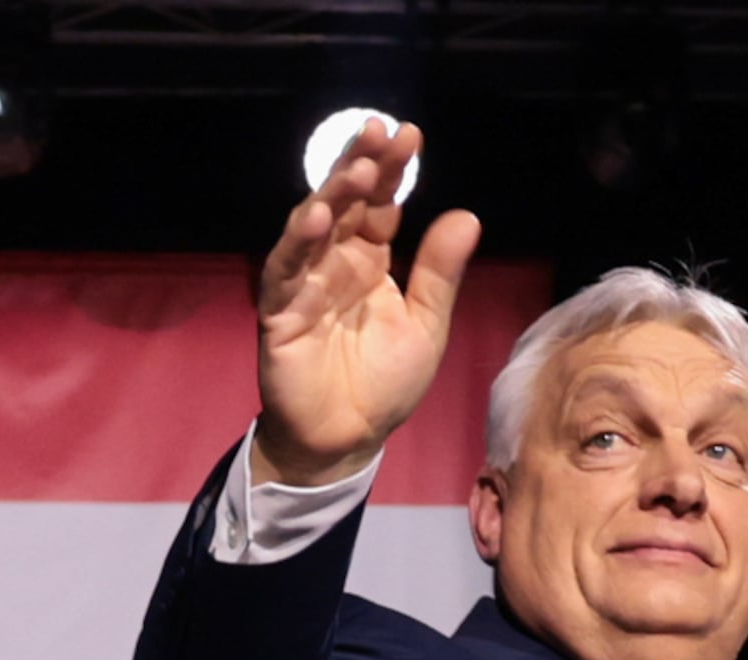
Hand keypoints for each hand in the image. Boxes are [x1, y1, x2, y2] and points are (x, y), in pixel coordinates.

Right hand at [253, 119, 482, 487]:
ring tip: (356, 171)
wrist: (348, 439)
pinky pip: (286, 269)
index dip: (392, 171)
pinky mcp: (280, 310)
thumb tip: (467, 216)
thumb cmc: (384, 384)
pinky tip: (317, 216)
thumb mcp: (426, 325)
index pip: (381, 205)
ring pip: (313, 227)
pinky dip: (298, 242)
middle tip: (378, 132)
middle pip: (346, 204)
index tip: (409, 135)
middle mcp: (335, 262)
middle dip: (360, 166)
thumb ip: (440, 273)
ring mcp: (304, 282)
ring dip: (332, 196)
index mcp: (371, 261)